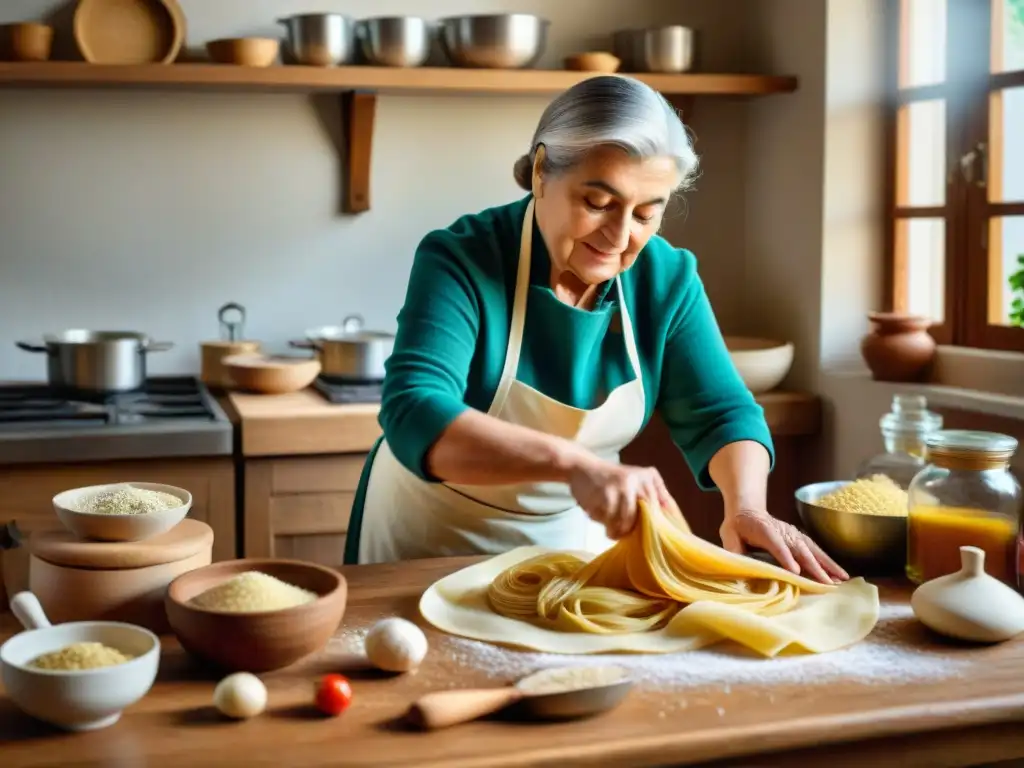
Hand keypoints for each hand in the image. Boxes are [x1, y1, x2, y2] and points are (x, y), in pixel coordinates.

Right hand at [568, 455, 672, 539]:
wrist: (581, 466)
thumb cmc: (610, 479)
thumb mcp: (634, 482)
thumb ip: (651, 496)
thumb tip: (672, 519)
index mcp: (649, 477)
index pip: (663, 505)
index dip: (663, 523)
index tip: (663, 537)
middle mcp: (639, 480)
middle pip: (647, 516)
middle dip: (637, 529)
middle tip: (628, 534)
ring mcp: (623, 486)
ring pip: (627, 521)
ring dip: (618, 530)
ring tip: (611, 530)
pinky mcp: (607, 494)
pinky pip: (610, 519)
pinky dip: (605, 524)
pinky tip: (600, 518)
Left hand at [720, 508, 848, 583]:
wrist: (747, 509)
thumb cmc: (737, 525)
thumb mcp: (728, 534)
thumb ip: (733, 548)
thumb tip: (737, 565)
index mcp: (764, 530)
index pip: (776, 544)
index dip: (786, 557)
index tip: (795, 571)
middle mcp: (783, 531)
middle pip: (800, 549)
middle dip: (814, 566)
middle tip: (827, 583)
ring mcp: (793, 534)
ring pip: (812, 549)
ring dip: (827, 564)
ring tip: (841, 578)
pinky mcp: (798, 538)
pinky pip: (815, 550)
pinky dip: (827, 561)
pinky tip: (837, 573)